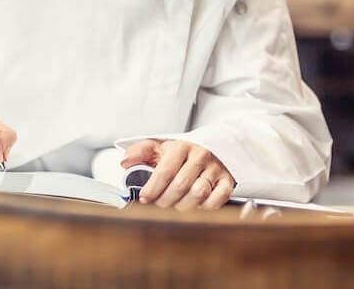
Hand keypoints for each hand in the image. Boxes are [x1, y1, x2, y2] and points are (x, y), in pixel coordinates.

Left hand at [121, 139, 235, 210]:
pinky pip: (218, 199)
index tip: (144, 198)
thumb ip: (140, 152)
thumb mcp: (158, 147)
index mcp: (181, 147)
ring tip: (175, 204)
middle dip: (165, 200)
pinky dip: (205, 207)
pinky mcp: (228, 180)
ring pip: (198, 193)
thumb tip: (125, 161)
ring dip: (183, 205)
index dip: (153, 188)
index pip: (165, 171)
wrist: (210, 147)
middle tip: (158, 204)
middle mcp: (200, 155)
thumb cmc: (180, 152)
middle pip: (180, 185)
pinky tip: (195, 204)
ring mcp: (216, 168)